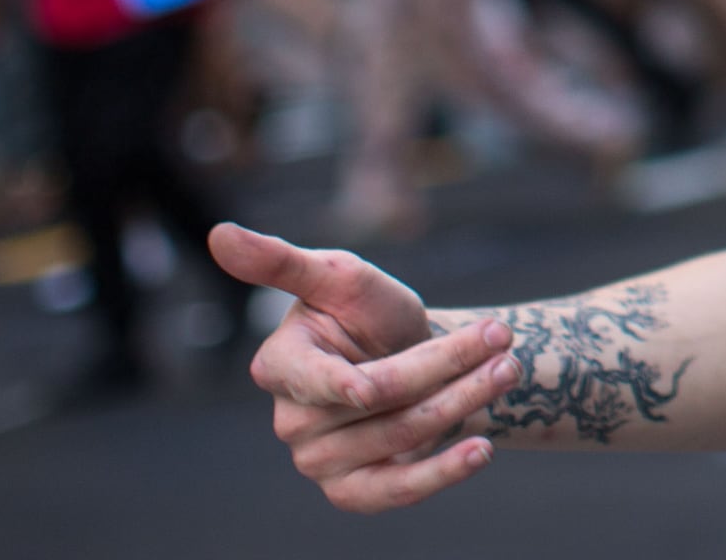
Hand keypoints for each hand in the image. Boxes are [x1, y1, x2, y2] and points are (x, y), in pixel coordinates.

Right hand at [213, 224, 514, 514]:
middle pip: (382, 400)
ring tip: (508, 370)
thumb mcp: (336, 276)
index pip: (319, 380)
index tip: (382, 374)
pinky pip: (397, 491)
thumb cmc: (367, 311)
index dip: (352, 382)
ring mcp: (318, 462)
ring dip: (465, 402)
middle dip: (447, 365)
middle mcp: (291, 421)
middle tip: (502, 339)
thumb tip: (217, 233)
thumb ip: (280, 262)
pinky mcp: (351, 491)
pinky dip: (444, 472)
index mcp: (278, 366)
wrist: (405, 353)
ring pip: (403, 436)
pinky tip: (481, 449)